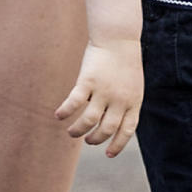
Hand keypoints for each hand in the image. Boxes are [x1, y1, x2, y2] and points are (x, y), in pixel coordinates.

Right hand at [55, 39, 143, 157]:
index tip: (108, 154)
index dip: (117, 144)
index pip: (127, 130)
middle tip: (87, 141)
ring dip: (78, 131)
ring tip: (71, 132)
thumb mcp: (133, 85)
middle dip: (95, 139)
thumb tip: (112, 122)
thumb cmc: (125, 61)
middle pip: (106, 128)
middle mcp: (119, 99)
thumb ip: (125, 103)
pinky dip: (65, 111)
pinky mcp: (88, 81)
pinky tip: (58, 115)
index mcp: (133, 101)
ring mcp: (103, 91)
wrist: (118, 37)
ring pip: (89, 121)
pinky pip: (74, 102)